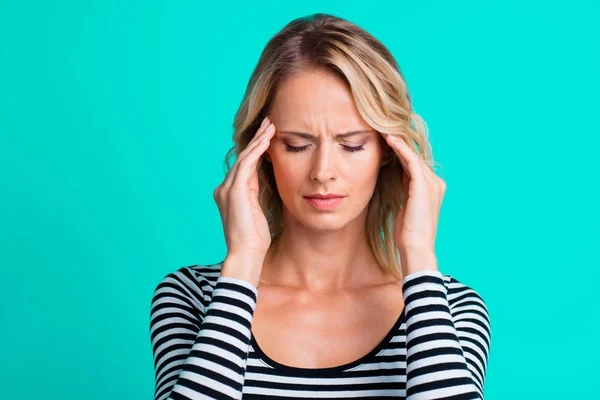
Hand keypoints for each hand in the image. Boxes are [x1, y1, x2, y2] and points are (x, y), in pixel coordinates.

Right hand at [213, 116, 276, 258]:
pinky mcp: (234, 191)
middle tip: (269, 122)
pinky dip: (257, 151)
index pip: (245, 166)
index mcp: (229, 193)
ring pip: (245, 158)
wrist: (246, 254)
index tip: (268, 136)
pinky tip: (267, 140)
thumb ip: (256, 195)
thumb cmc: (254, 239)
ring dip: (259, 140)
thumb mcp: (257, 212)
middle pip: (243, 157)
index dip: (256, 149)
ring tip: (271, 126)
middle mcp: (224, 188)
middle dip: (257, 139)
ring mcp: (227, 189)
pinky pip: (247, 165)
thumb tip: (263, 181)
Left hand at [382, 133, 445, 262]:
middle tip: (381, 129)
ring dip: (398, 142)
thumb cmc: (408, 234)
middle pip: (414, 157)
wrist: (415, 248)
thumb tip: (395, 177)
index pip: (414, 165)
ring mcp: (432, 183)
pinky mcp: (424, 185)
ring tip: (383, 130)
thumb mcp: (405, 206)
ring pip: (413, 156)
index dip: (399, 152)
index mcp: (432, 189)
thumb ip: (404, 189)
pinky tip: (389, 140)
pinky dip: (400, 149)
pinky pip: (411, 161)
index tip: (384, 141)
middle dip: (398, 144)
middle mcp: (436, 183)